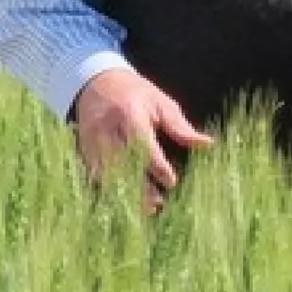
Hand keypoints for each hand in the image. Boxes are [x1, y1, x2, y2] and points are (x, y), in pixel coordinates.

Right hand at [72, 68, 213, 211]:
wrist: (96, 81)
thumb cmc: (135, 93)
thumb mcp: (160, 103)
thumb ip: (180, 128)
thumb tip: (207, 145)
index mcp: (129, 114)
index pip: (142, 145)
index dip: (157, 166)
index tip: (172, 181)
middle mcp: (107, 129)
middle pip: (122, 164)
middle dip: (139, 186)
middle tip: (158, 204)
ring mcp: (92, 141)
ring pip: (107, 173)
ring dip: (126, 193)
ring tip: (145, 209)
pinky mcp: (84, 150)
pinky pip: (95, 175)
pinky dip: (110, 190)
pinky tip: (126, 203)